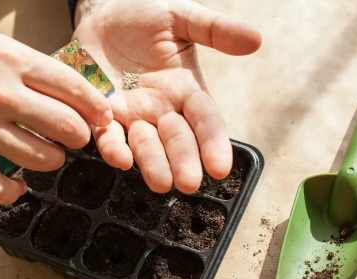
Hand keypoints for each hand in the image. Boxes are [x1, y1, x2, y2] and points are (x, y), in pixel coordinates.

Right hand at [0, 0, 111, 203]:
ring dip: (51, 161)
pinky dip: (14, 191)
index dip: (96, 106)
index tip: (103, 117)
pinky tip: (17, 184)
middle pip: (65, 127)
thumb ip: (17, 63)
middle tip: (75, 137)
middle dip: (79, 136)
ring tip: (47, 155)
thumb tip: (54, 86)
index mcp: (8, 59)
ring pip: (39, 159)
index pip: (72, 87)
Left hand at [74, 0, 260, 192]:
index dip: (213, 142)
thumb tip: (255, 40)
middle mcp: (160, 108)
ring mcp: (131, 114)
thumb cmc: (143, 15)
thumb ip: (214, 30)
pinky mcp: (102, 114)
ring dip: (152, 163)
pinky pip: (108, 135)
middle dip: (183, 161)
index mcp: (185, 89)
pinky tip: (120, 158)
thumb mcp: (181, 17)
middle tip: (188, 183)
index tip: (220, 167)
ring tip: (160, 182)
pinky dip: (113, 147)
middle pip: (176, 139)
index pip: (204, 119)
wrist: (101, 13)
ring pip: (144, 144)